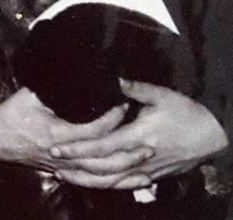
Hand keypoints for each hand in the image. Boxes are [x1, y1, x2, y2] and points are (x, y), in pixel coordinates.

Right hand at [0, 87, 153, 188]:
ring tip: (145, 164)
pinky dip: (111, 183)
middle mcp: (63, 154)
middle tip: (148, 143)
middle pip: (102, 159)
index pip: (92, 130)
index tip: (124, 104)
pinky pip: (91, 182)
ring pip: (99, 174)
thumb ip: (52, 86)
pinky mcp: (62, 172)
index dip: (111, 118)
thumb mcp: (30, 95)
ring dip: (124, 170)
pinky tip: (127, 181)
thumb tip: (71, 69)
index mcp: (56, 133)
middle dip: (127, 152)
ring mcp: (63, 167)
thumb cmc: (11, 114)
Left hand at [53, 80, 227, 185]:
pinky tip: (93, 185)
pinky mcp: (154, 177)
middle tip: (53, 162)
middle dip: (76, 166)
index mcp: (138, 136)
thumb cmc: (187, 113)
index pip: (101, 146)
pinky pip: (127, 186)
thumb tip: (112, 79)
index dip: (78, 148)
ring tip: (66, 177)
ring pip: (112, 181)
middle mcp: (140, 157)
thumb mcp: (161, 95)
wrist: (214, 136)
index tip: (57, 146)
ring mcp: (147, 170)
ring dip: (87, 181)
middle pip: (102, 168)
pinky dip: (108, 187)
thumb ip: (134, 88)